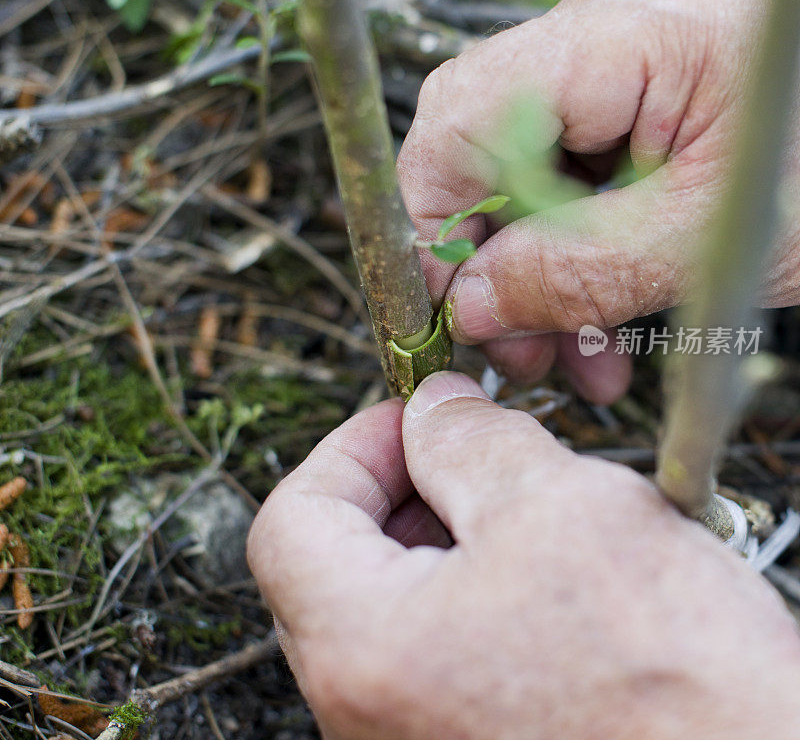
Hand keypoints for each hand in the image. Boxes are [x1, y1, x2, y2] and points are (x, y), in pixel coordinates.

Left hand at [248, 372, 799, 739]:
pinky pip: (436, 648)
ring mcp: (411, 735)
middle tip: (467, 451)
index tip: (411, 419)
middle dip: (401, 486)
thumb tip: (432, 408)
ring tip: (523, 511)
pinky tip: (544, 572)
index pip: (293, 518)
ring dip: (443, 535)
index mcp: (363, 649)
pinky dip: (472, 587)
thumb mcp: (558, 510)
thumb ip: (468, 441)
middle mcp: (366, 711)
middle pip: (335, 561)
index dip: (352, 447)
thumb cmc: (676, 685)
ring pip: (390, 602)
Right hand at [397, 0, 799, 402]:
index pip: (458, 119)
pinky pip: (565, 173)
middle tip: (520, 352)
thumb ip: (574, 275)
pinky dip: (574, 250)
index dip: (437, 224)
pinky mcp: (633, 84)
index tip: (454, 311)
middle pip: (481, 150)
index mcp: (633, 31)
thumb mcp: (704, 249)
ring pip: (520, 174)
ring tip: (574, 355)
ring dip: (538, 274)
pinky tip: (599, 317)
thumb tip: (469, 306)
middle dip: (494, 266)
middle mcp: (610, 19)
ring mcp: (620, 48)